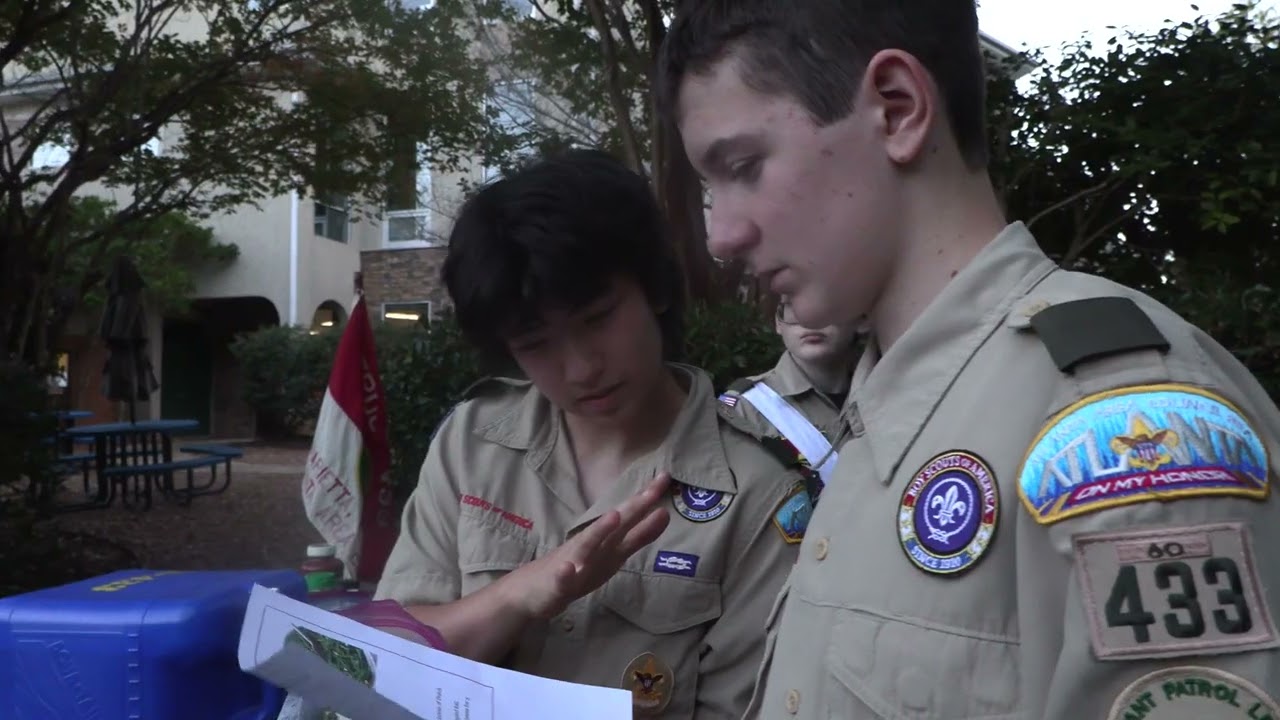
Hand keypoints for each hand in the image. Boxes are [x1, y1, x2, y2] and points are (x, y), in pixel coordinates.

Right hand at [502, 473, 671, 620]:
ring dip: (600, 530)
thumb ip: (638, 536)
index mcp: (608, 539)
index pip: (631, 515)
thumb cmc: (578, 565)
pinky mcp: (557, 584)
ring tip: (614, 516)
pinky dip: (565, 573)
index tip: (666, 476)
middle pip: (615, 524)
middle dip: (633, 508)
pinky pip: (562, 580)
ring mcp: (573, 563)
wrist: (535, 588)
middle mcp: (593, 545)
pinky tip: (569, 568)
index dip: (648, 498)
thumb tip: (664, 514)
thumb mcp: (613, 552)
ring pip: (588, 545)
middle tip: (652, 491)